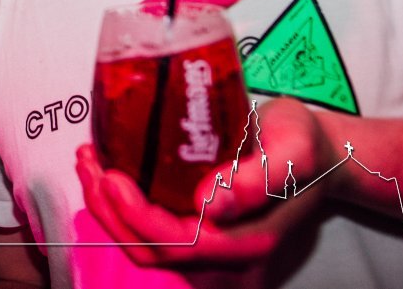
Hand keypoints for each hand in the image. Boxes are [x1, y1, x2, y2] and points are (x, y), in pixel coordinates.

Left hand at [75, 98, 338, 269]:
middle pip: (152, 253)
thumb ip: (260, 178)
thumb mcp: (295, 148)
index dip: (139, 217)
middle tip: (89, 163)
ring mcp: (211, 254)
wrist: (313, 152)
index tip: (112, 178)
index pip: (181, 244)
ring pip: (145, 248)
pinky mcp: (196, 237)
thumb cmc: (303, 143)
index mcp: (250, 242)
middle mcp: (228, 260)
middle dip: (110, 211)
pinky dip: (120, 208)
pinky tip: (105, 172)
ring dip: (108, 210)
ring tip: (88, 163)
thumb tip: (210, 204)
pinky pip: (149, 236)